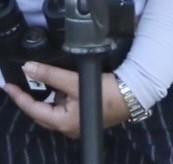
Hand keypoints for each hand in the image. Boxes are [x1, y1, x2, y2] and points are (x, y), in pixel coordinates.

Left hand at [2, 63, 129, 136]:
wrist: (136, 94)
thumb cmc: (106, 92)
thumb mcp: (76, 81)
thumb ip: (51, 75)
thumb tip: (29, 68)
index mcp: (62, 122)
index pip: (33, 108)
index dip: (19, 97)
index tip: (8, 86)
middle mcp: (67, 128)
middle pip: (42, 113)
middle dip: (34, 99)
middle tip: (24, 85)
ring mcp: (76, 124)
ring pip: (54, 111)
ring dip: (50, 98)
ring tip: (48, 82)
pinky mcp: (85, 118)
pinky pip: (65, 109)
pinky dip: (62, 99)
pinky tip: (65, 88)